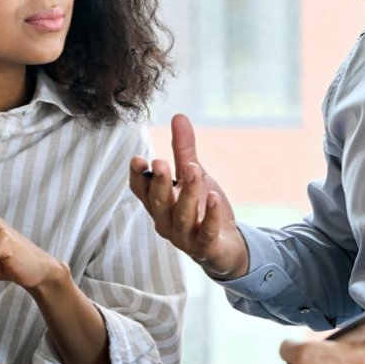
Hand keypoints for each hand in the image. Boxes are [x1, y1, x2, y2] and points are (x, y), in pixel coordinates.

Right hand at [129, 113, 248, 278]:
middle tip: (160, 162)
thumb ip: (184, 150)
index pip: (141, 191)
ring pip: (182, 216)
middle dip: (159, 183)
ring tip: (194, 170)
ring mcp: (185, 237)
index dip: (138, 177)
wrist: (226, 245)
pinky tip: (215, 198)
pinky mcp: (205, 248)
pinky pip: (206, 233)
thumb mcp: (193, 174)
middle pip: (158, 203)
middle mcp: (166, 221)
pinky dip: (210, 217)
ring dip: (187, 193)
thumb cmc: (202, 208)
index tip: (138, 159)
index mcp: (159, 204)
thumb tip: (179, 116)